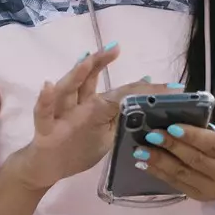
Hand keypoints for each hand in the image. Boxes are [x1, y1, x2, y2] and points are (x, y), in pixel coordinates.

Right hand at [10, 47, 142, 191]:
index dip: (143, 88)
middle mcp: (78, 104)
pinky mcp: (46, 129)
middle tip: (115, 46)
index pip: (120, 92)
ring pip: (67, 89)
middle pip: (89, 79)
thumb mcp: (107, 134)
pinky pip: (43, 113)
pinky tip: (47, 86)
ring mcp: (62, 115)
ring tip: (86, 59)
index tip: (170, 86)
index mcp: (96, 106)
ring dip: (77, 74)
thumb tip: (145, 98)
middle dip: (101, 62)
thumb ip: (122, 116)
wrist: (47, 168)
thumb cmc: (78, 148)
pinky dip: (45, 100)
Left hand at [137, 113, 214, 205]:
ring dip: (159, 162)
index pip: (214, 145)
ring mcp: (214, 190)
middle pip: (195, 160)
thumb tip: (192, 123)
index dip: (192, 136)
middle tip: (151, 135)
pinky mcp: (201, 197)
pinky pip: (178, 185)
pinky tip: (145, 164)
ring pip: (183, 174)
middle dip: (171, 146)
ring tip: (141, 150)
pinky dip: (160, 174)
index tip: (172, 127)